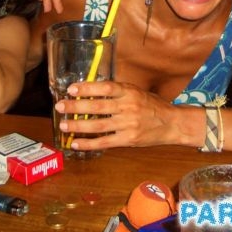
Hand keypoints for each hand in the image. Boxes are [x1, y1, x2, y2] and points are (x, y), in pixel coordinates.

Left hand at [54, 81, 179, 149]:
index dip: (88, 88)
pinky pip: (105, 142)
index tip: (72, 89)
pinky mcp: (129, 140)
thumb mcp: (137, 92)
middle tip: (60, 106)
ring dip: (79, 126)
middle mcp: (129, 107)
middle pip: (98, 107)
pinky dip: (89, 143)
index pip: (106, 88)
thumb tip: (90, 90)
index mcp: (130, 92)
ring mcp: (128, 125)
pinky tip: (76, 143)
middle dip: (76, 107)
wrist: (172, 123)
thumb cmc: (152, 106)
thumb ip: (117, 92)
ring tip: (64, 126)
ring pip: (99, 126)